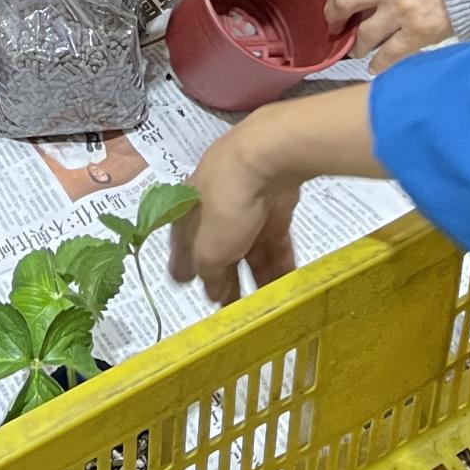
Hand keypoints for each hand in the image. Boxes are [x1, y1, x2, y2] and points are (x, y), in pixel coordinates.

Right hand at [170, 87, 375, 304]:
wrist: (267, 157)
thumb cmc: (226, 203)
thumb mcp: (209, 250)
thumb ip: (211, 275)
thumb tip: (214, 294)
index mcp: (189, 214)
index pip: (182, 247)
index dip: (187, 270)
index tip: (191, 290)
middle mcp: (215, 209)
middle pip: (220, 252)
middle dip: (227, 282)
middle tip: (235, 312)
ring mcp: (247, 207)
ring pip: (251, 250)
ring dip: (257, 279)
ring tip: (266, 308)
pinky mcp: (276, 207)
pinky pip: (276, 243)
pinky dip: (280, 265)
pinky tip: (287, 289)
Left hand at [326, 0, 449, 71]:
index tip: (335, 4)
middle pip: (344, 3)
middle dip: (334, 18)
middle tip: (335, 27)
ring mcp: (401, 10)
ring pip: (364, 34)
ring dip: (357, 45)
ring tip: (356, 50)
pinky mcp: (418, 33)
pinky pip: (390, 54)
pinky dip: (379, 64)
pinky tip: (374, 67)